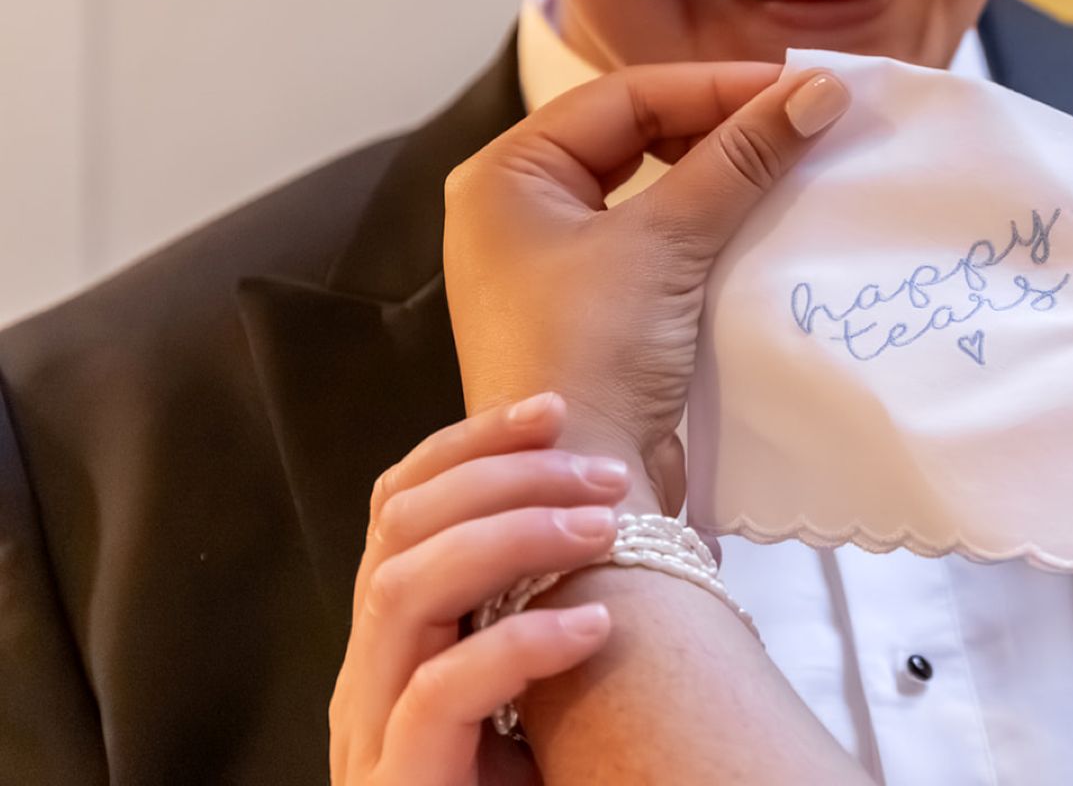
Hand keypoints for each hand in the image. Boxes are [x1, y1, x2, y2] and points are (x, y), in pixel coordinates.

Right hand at [330, 392, 629, 785]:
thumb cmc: (529, 784)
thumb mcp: (532, 685)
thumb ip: (539, 606)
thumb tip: (620, 515)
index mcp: (394, 640)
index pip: (399, 506)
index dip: (471, 444)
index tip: (556, 410)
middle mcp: (365, 676)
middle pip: (399, 530)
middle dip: (504, 477)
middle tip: (607, 475)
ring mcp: (370, 735)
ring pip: (403, 591)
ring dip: (509, 538)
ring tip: (603, 528)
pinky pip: (437, 696)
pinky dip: (519, 645)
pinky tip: (593, 627)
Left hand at [442, 63, 848, 512]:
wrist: (581, 487)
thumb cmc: (588, 355)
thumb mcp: (664, 241)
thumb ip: (740, 160)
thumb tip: (816, 93)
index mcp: (506, 176)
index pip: (624, 97)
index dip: (715, 87)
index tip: (797, 87)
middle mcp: (521, 212)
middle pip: (636, 137)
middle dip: (720, 126)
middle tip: (802, 119)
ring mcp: (558, 264)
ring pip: (654, 190)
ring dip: (723, 175)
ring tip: (794, 159)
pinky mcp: (600, 310)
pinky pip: (662, 242)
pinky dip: (714, 226)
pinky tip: (767, 219)